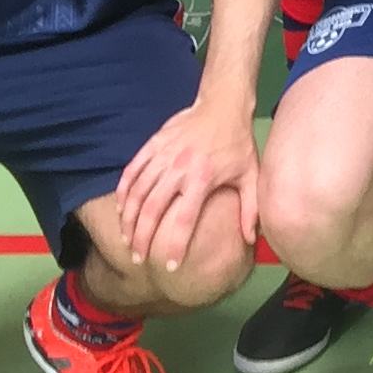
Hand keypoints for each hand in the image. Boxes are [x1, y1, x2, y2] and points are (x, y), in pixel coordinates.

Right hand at [116, 99, 260, 268]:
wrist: (222, 104)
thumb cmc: (238, 143)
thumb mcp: (250, 175)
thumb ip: (250, 209)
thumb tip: (251, 240)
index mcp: (202, 180)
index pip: (183, 221)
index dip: (175, 246)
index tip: (170, 267)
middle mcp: (178, 169)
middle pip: (151, 210)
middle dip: (141, 238)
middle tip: (138, 259)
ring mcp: (162, 156)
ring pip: (136, 193)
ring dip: (128, 219)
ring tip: (127, 240)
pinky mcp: (152, 145)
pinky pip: (131, 172)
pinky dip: (123, 192)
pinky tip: (121, 210)